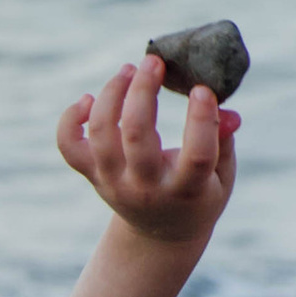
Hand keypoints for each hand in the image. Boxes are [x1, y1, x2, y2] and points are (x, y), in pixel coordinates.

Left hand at [57, 55, 239, 249]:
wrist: (161, 235)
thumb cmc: (199, 195)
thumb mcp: (223, 176)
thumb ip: (224, 142)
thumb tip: (225, 108)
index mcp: (186, 190)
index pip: (196, 157)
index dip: (202, 121)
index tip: (202, 90)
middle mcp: (145, 188)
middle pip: (136, 136)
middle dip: (144, 91)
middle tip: (154, 61)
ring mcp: (114, 183)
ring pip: (101, 134)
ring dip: (112, 94)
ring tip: (129, 70)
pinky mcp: (93, 176)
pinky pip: (69, 145)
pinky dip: (71, 119)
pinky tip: (89, 99)